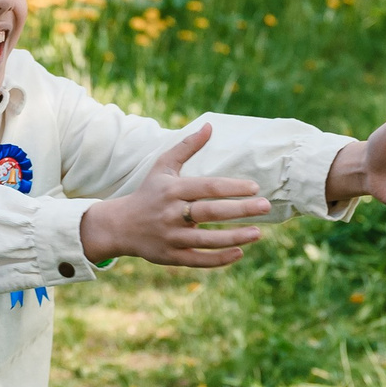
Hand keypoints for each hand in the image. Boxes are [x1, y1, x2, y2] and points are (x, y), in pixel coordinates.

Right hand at [79, 124, 271, 267]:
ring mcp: (171, 237)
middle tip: (266, 206)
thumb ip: (186, 146)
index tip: (255, 188)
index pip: (207, 187)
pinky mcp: (171, 257)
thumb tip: (210, 126)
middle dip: (241, 210)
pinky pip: (199, 260)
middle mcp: (171, 214)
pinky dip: (220, 259)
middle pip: (210, 213)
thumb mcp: (162, 166)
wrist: (119, 226)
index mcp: (172, 190)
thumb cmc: (148, 192)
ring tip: (258, 232)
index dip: (232, 187)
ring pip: (207, 240)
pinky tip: (240, 252)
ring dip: (235, 237)